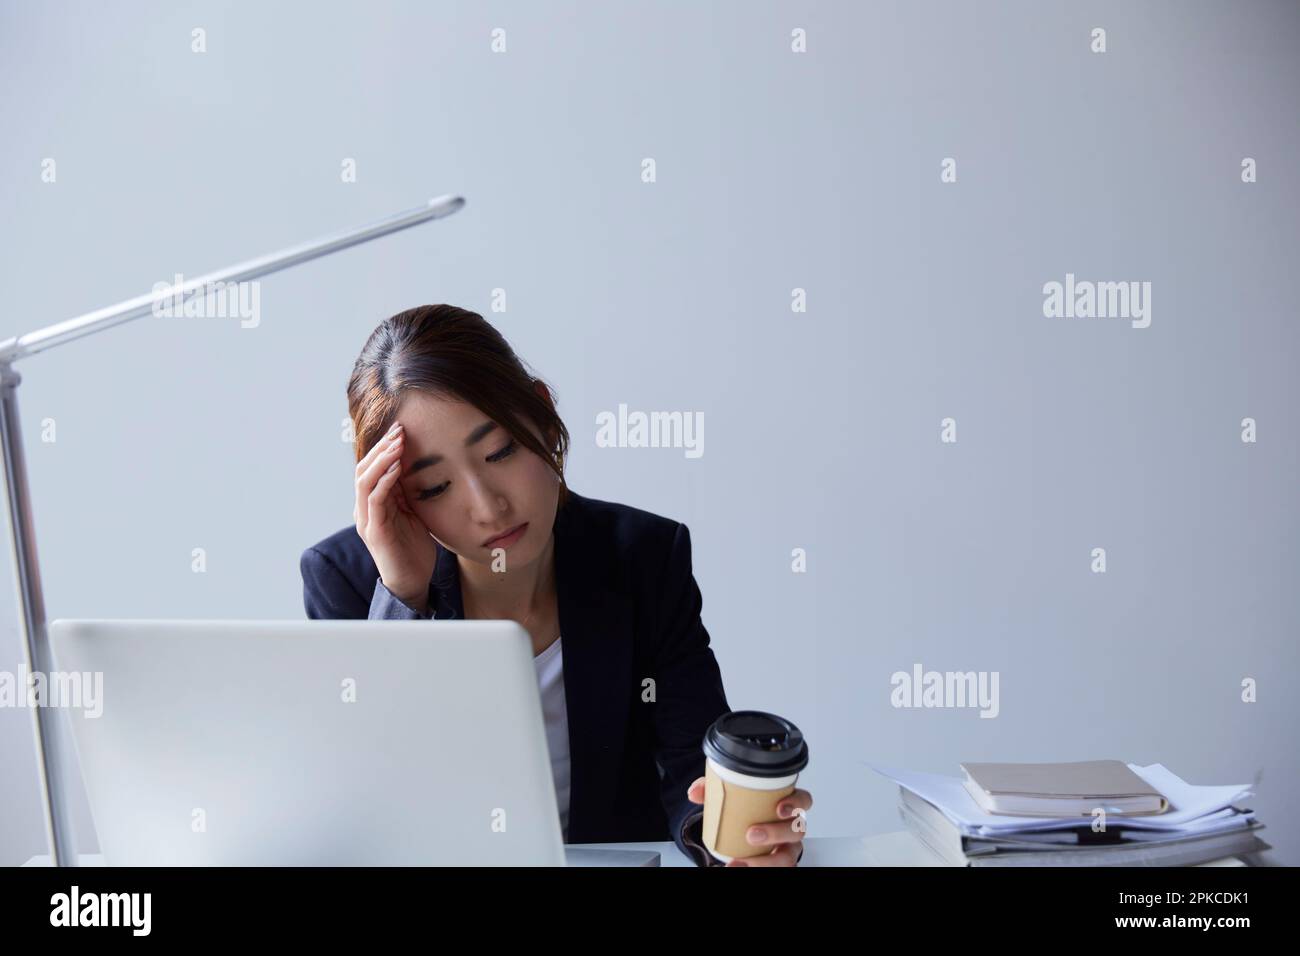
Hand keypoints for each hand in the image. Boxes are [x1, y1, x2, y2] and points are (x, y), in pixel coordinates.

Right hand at [354, 422, 437, 610]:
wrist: (413, 582)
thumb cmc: (414, 549)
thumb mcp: (413, 514)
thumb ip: (408, 493)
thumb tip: (415, 467)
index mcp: (372, 504)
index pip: (371, 468)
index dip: (383, 448)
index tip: (401, 430)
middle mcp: (364, 509)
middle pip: (363, 469)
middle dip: (381, 447)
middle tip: (399, 430)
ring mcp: (366, 520)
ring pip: (364, 481)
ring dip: (382, 459)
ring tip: (398, 444)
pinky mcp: (374, 531)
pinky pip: (375, 500)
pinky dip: (384, 481)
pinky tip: (396, 469)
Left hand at [686, 776, 811, 866]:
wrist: (739, 831)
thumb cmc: (744, 809)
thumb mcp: (730, 794)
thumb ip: (713, 788)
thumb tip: (694, 793)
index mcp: (786, 805)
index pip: (804, 801)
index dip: (796, 804)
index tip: (779, 808)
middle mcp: (791, 828)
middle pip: (797, 831)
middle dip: (776, 834)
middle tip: (752, 834)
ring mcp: (786, 849)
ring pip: (789, 858)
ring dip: (766, 862)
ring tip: (739, 863)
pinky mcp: (777, 863)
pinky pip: (776, 870)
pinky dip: (756, 870)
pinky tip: (737, 868)